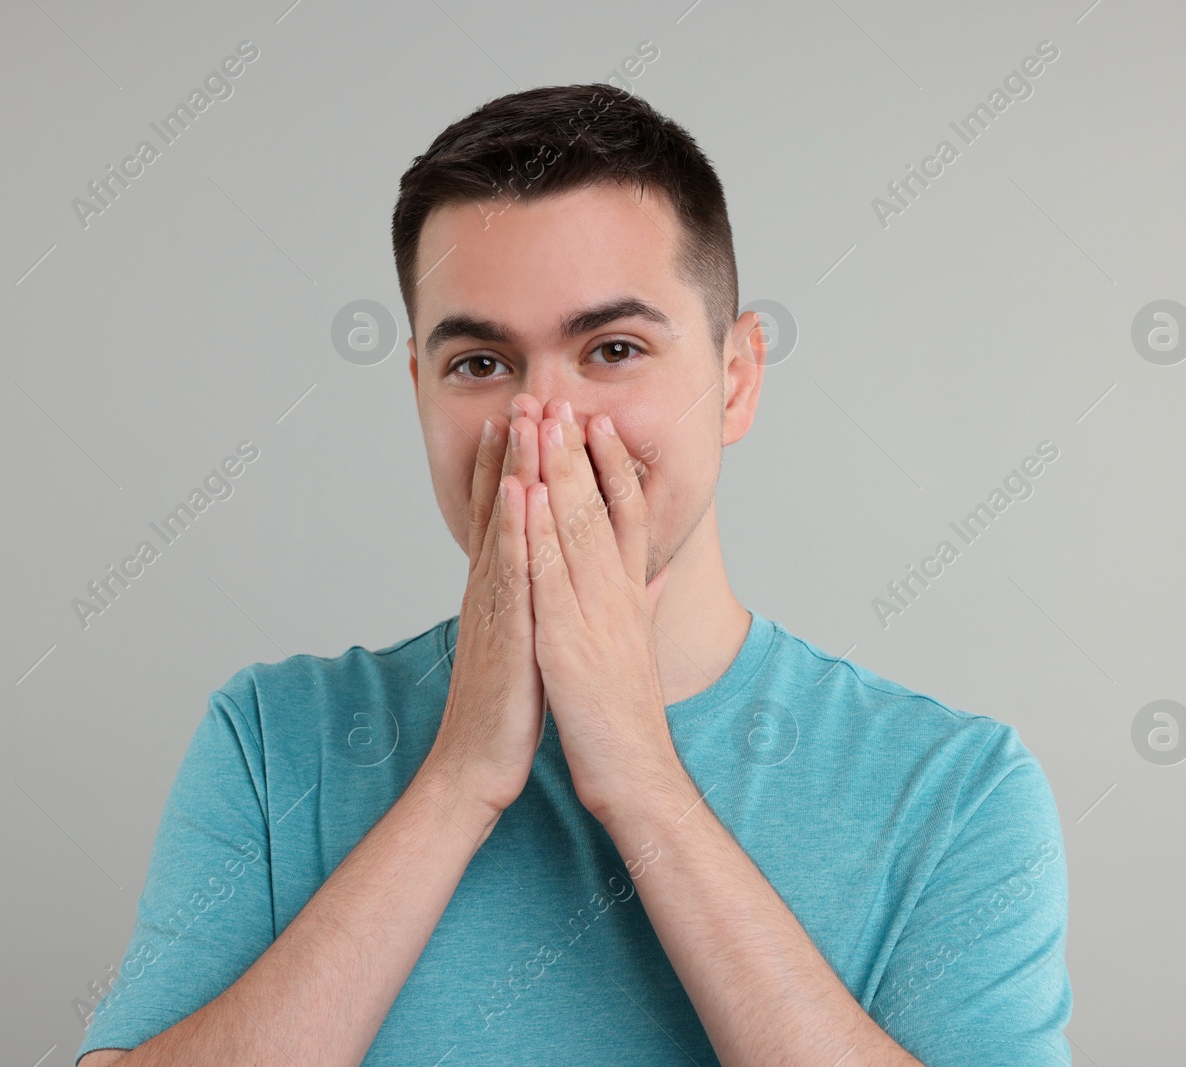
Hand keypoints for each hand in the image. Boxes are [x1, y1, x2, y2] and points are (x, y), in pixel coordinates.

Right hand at [424, 398, 546, 818]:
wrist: (479, 762)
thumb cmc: (509, 707)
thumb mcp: (533, 643)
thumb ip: (542, 606)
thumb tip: (562, 581)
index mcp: (502, 590)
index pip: (509, 516)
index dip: (517, 467)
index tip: (529, 422)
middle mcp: (491, 588)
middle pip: (500, 507)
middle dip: (513, 451)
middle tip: (522, 397)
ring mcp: (493, 605)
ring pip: (503, 526)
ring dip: (510, 470)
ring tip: (519, 421)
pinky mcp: (502, 629)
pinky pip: (507, 569)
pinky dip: (512, 527)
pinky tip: (517, 490)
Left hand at [523, 397, 675, 824]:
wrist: (634, 774)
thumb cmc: (628, 717)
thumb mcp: (638, 648)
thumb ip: (648, 604)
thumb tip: (661, 571)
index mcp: (629, 596)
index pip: (627, 516)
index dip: (613, 467)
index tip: (599, 424)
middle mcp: (615, 595)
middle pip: (597, 508)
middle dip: (576, 450)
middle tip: (560, 398)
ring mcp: (592, 615)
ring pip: (572, 528)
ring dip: (555, 470)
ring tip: (541, 422)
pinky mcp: (566, 641)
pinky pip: (548, 575)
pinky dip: (535, 530)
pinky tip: (524, 492)